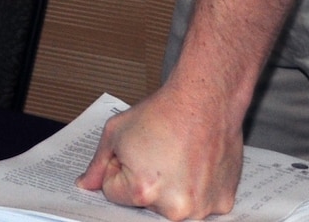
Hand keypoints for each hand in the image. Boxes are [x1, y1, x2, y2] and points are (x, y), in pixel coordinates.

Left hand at [76, 85, 243, 220]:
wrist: (205, 100)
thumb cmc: (162, 113)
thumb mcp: (115, 132)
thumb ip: (97, 164)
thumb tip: (85, 185)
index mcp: (143, 191)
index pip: (113, 192)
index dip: (118, 167)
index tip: (134, 151)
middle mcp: (174, 207)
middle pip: (143, 203)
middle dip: (144, 181)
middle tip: (158, 153)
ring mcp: (201, 208)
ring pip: (171, 204)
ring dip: (171, 187)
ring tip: (179, 158)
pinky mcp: (222, 204)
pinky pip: (199, 202)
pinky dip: (196, 188)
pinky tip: (197, 165)